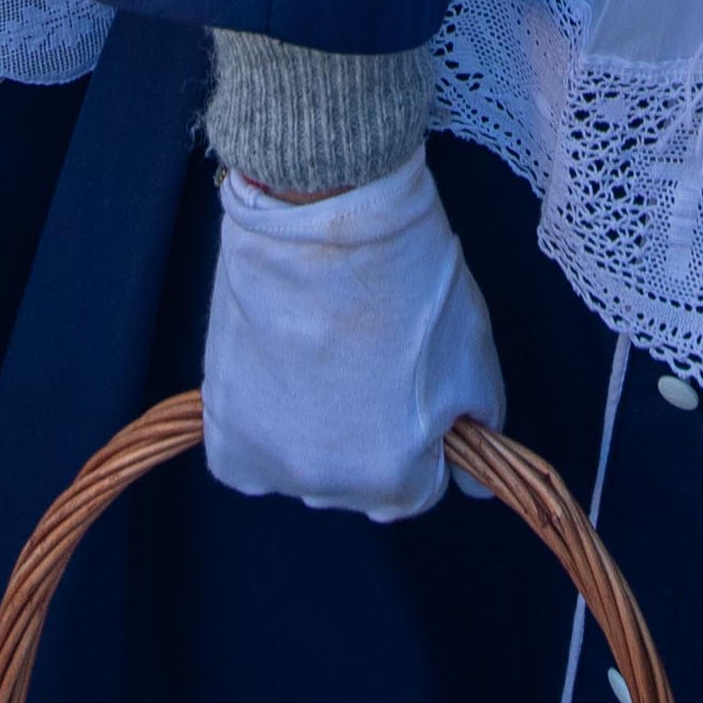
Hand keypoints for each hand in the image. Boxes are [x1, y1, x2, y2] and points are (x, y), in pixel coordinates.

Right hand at [197, 156, 503, 523]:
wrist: (325, 216)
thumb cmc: (408, 282)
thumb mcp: (474, 358)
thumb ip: (478, 430)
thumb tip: (474, 484)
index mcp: (395, 482)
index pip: (424, 485)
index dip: (426, 432)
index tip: (414, 384)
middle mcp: (328, 487)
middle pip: (361, 481)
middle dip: (373, 436)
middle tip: (369, 363)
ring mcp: (269, 457)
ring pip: (304, 466)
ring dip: (314, 431)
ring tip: (321, 357)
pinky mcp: (223, 423)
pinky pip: (247, 457)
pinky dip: (261, 430)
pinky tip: (280, 377)